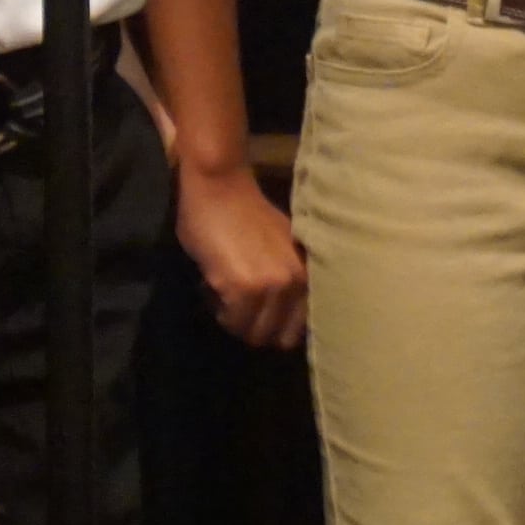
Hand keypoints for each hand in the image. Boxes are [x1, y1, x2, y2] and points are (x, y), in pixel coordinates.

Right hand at [176, 160, 310, 350]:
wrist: (219, 187)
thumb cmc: (246, 216)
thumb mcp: (283, 251)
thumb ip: (288, 281)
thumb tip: (281, 320)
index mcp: (311, 274)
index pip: (301, 328)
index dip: (277, 326)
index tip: (258, 315)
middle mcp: (298, 283)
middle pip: (278, 337)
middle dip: (255, 327)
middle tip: (237, 306)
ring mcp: (273, 287)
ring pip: (253, 333)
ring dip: (235, 320)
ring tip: (224, 293)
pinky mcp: (244, 290)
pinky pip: (232, 321)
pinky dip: (219, 311)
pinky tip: (213, 286)